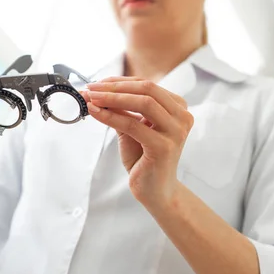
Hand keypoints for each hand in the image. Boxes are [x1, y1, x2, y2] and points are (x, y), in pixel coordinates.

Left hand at [82, 77, 193, 206]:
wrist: (156, 191)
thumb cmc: (145, 159)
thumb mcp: (132, 128)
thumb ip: (121, 109)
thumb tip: (98, 91)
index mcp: (177, 108)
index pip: (147, 85)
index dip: (119, 81)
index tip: (97, 83)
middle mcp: (182, 117)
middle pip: (147, 89)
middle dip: (115, 87)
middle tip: (92, 88)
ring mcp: (175, 132)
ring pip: (143, 102)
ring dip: (112, 98)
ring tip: (91, 98)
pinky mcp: (164, 147)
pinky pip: (133, 124)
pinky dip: (111, 116)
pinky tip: (95, 112)